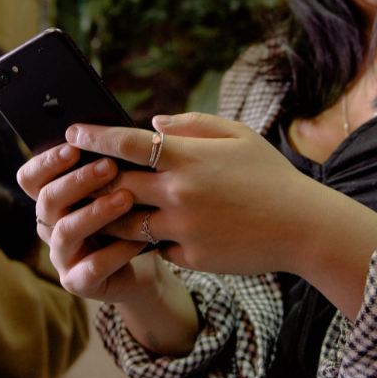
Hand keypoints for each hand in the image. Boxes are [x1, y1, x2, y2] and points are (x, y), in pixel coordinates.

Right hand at [18, 143, 146, 301]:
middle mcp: (49, 227)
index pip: (30, 178)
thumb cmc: (129, 218)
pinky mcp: (78, 283)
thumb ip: (106, 166)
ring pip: (66, 232)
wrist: (144, 267)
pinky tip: (138, 239)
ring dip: (96, 212)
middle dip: (77, 181)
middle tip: (108, 165)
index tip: (73, 146)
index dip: (46, 162)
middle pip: (47, 200)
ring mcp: (62, 257)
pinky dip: (116, 252)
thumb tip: (112, 133)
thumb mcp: (118, 188)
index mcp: (52, 200)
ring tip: (127, 197)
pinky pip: (92, 267)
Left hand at [66, 113, 312, 275]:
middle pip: (115, 186)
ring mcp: (182, 227)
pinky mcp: (190, 256)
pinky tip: (147, 234)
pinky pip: (156, 248)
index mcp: (188, 158)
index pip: (126, 144)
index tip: (72, 133)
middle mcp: (179, 192)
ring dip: (110, 216)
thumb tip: (152, 121)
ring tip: (99, 209)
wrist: (304, 228)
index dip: (95, 137)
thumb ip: (192, 125)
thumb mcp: (237, 137)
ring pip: (125, 223)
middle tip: (77, 178)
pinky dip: (151, 240)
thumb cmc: (270, 177)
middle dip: (91, 182)